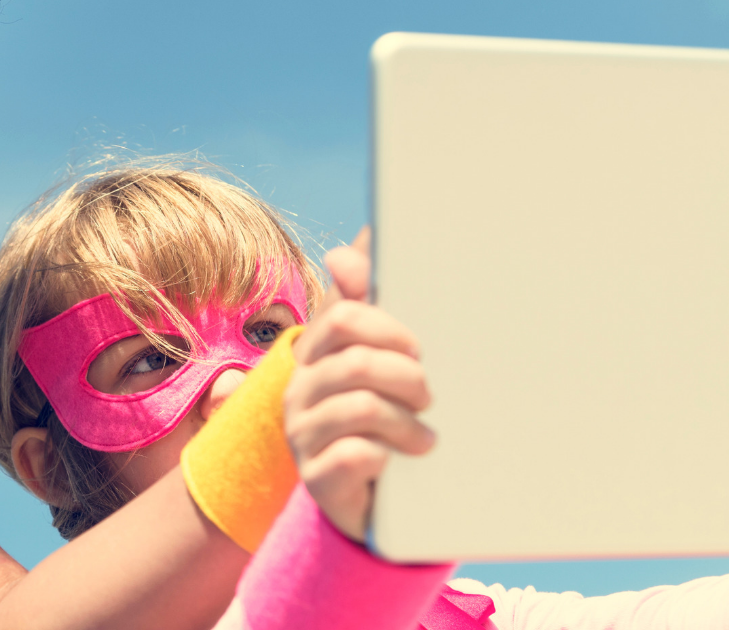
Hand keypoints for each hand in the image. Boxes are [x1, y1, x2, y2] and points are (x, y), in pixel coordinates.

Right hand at [283, 227, 434, 541]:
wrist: (364, 493)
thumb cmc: (377, 413)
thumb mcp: (374, 353)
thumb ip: (367, 297)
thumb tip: (365, 235)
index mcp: (316, 352)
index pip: (343, 317)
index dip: (389, 327)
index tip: (417, 348)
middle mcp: (300, 388)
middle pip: (356, 360)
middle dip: (405, 376)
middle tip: (428, 395)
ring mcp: (303, 432)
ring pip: (360, 408)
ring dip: (407, 423)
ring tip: (425, 438)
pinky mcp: (315, 476)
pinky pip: (354, 455)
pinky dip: (385, 456)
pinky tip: (398, 462)